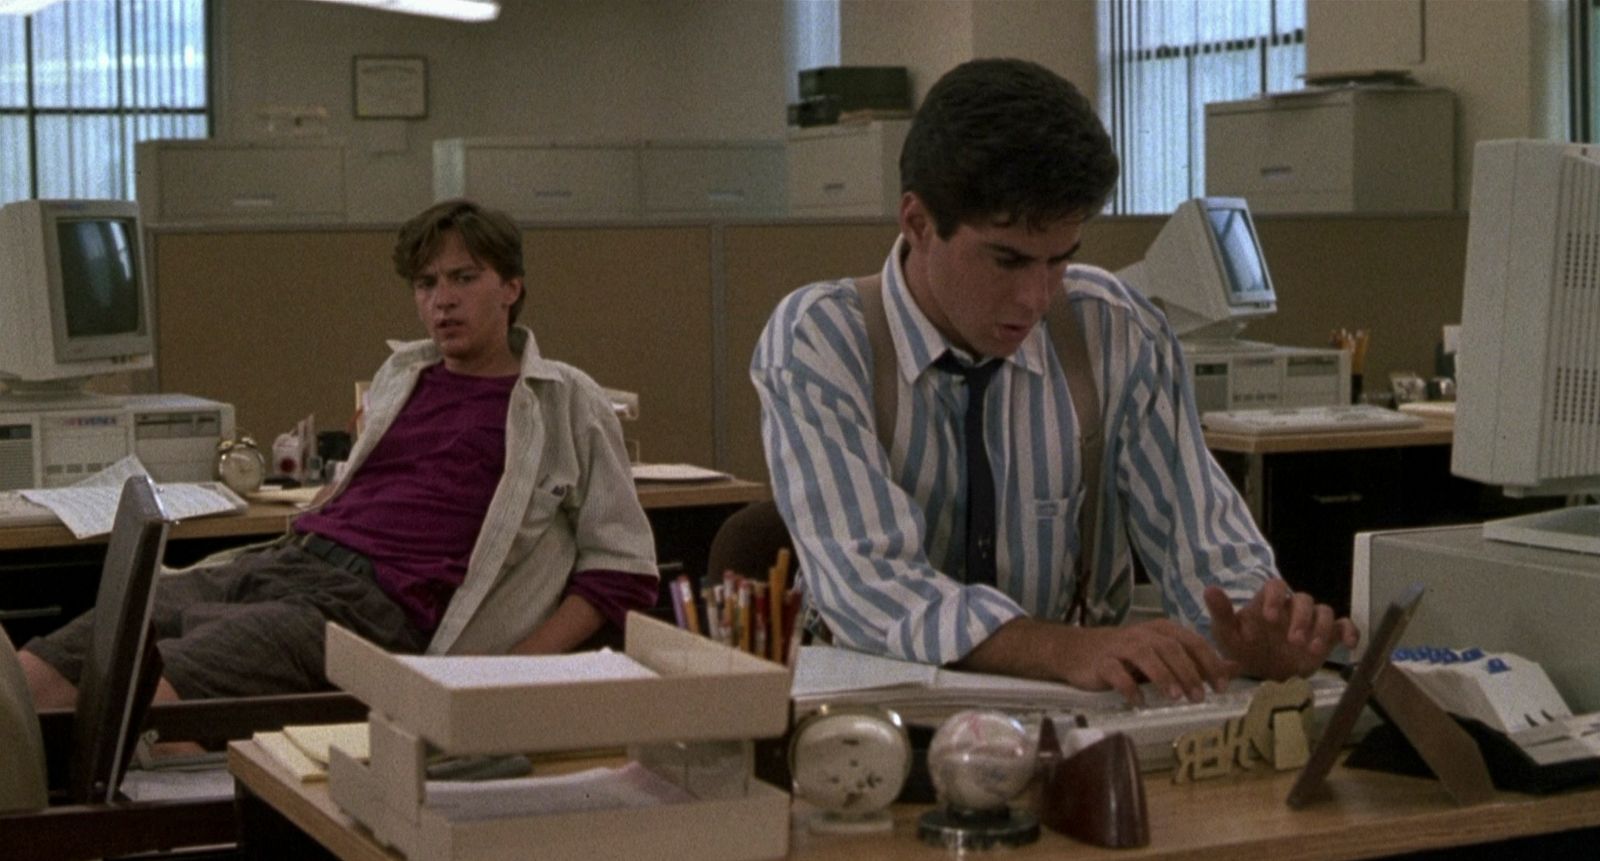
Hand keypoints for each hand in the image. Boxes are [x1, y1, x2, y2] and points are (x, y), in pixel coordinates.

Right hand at [959, 616, 1237, 706]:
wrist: (1075, 650)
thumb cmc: (1124, 655)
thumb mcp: (1161, 654)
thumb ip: (1194, 661)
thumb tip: (1233, 669)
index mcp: (1161, 630)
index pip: (1191, 641)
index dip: (1208, 662)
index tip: (1220, 686)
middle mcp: (1142, 634)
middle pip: (1171, 649)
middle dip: (1189, 672)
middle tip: (1200, 696)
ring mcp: (1121, 647)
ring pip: (1147, 657)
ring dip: (1164, 677)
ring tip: (1176, 697)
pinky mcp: (1101, 662)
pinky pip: (1117, 673)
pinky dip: (1129, 687)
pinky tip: (1137, 702)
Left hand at [1204, 580, 1359, 679]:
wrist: (1260, 671)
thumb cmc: (1243, 647)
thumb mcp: (1227, 633)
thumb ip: (1221, 612)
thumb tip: (1209, 589)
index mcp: (1268, 602)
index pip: (1276, 586)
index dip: (1275, 598)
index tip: (1268, 618)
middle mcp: (1291, 608)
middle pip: (1304, 599)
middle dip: (1301, 618)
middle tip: (1293, 640)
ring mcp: (1311, 622)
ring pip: (1324, 611)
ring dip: (1321, 628)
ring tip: (1312, 649)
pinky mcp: (1327, 637)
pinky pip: (1343, 627)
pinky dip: (1350, 632)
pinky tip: (1350, 645)